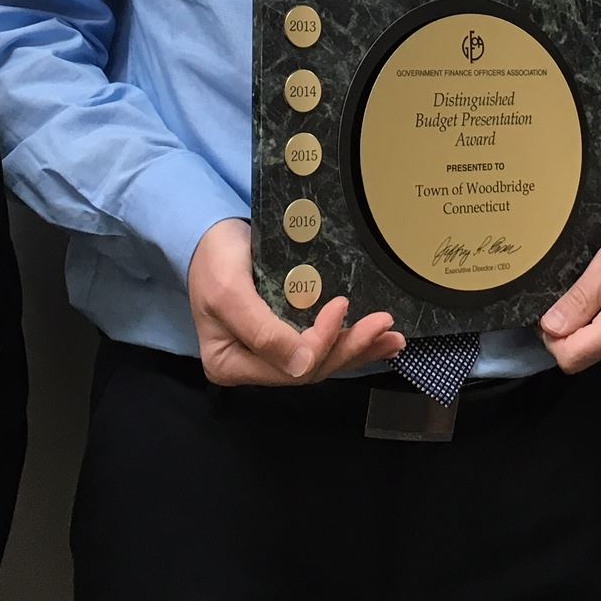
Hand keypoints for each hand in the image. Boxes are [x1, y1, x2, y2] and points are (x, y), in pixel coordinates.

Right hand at [186, 218, 404, 385]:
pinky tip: (378, 341)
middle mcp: (252, 366)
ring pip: (321, 360)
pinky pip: (321, 346)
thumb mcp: (230, 292)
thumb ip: (262, 332)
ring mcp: (270, 353)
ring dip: (358, 349)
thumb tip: (303, 366)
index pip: (288, 368)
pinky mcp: (286, 336)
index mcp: (231, 364)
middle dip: (350, 348)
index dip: (321, 342)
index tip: (341, 305)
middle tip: (385, 326)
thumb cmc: (215, 258)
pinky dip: (350, 343)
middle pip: (310, 368)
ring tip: (391, 338)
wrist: (209, 232)